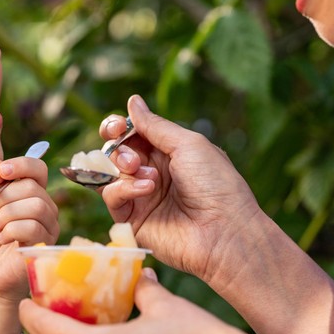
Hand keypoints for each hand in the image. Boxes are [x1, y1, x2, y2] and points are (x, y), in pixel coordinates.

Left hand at [0, 154, 59, 301]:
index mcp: (33, 194)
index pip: (38, 169)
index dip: (21, 165)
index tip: (1, 171)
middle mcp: (46, 208)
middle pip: (32, 187)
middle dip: (2, 198)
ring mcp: (49, 227)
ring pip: (35, 205)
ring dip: (6, 215)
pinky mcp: (45, 245)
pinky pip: (32, 227)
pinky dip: (10, 230)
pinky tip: (2, 239)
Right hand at [98, 94, 262, 286]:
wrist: (223, 232)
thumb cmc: (215, 185)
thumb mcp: (188, 144)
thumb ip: (155, 126)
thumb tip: (133, 101)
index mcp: (169, 152)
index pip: (133, 134)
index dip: (118, 128)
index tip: (115, 127)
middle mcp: (153, 173)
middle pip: (117, 152)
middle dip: (119, 149)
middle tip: (134, 159)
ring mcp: (142, 197)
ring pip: (110, 174)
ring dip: (122, 167)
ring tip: (145, 174)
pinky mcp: (132, 220)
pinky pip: (113, 197)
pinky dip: (123, 189)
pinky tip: (146, 189)